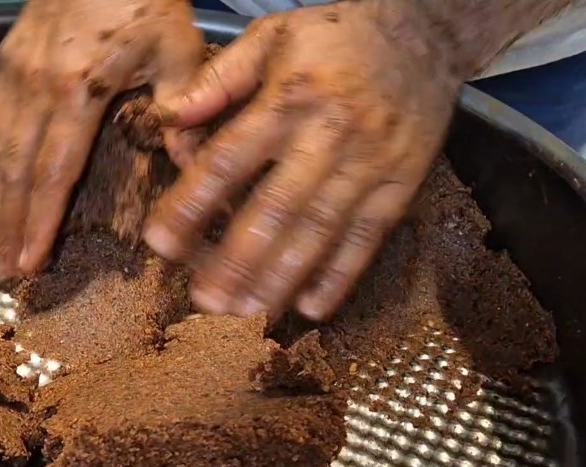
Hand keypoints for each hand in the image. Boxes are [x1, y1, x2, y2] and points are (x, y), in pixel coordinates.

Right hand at [0, 0, 203, 276]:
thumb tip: (194, 166)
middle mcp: (35, 86)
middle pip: (14, 169)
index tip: (31, 261)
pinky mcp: (6, 62)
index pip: (53, 170)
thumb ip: (184, 104)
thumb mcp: (178, 45)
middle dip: (7, 224)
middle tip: (3, 271)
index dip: (39, 221)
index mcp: (78, 89)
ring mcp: (14, 73)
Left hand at [145, 1, 461, 320]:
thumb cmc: (336, 36)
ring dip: (281, 279)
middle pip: (274, 209)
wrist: (425, 32)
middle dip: (236, 260)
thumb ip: (220, 78)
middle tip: (204, 301)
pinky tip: (312, 309)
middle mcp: (328, 137)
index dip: (192, 204)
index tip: (159, 242)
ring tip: (247, 314)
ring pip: (318, 232)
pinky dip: (341, 276)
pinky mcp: (399, 186)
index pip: (228, 161)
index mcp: (287, 100)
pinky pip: (367, 239)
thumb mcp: (272, 35)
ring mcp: (367, 166)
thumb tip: (171, 117)